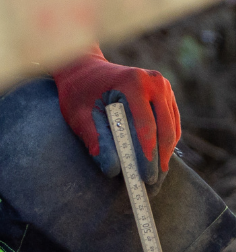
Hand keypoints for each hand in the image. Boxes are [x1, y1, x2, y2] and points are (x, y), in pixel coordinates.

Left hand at [54, 50, 181, 185]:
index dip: (147, 153)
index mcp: (132, 82)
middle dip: (159, 158)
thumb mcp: (78, 115)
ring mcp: (163, 86)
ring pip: (171, 128)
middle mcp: (153, 81)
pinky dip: (166, 142)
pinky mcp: (166, 94)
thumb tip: (113, 169)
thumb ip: (94, 139)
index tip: (145, 176)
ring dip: (165, 153)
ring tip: (156, 176)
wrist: (83, 68)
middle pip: (164, 128)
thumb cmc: (78, 91)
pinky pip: (172, 124)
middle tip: (153, 183)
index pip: (146, 125)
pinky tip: (157, 159)